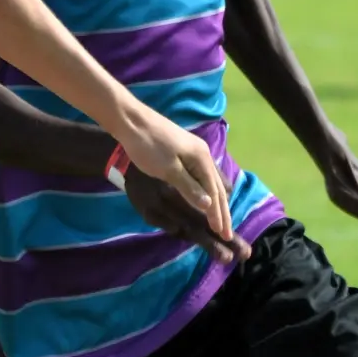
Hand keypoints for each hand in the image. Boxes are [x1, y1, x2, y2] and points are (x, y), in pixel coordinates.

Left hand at [117, 111, 243, 259]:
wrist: (131, 121)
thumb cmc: (148, 146)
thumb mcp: (168, 170)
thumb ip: (189, 188)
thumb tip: (209, 205)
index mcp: (202, 159)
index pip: (214, 193)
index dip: (218, 215)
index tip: (224, 234)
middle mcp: (203, 154)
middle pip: (217, 187)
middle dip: (221, 211)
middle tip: (226, 233)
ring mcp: (194, 151)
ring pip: (210, 181)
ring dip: (215, 201)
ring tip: (219, 218)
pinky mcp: (183, 150)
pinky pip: (202, 175)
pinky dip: (205, 189)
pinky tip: (204, 195)